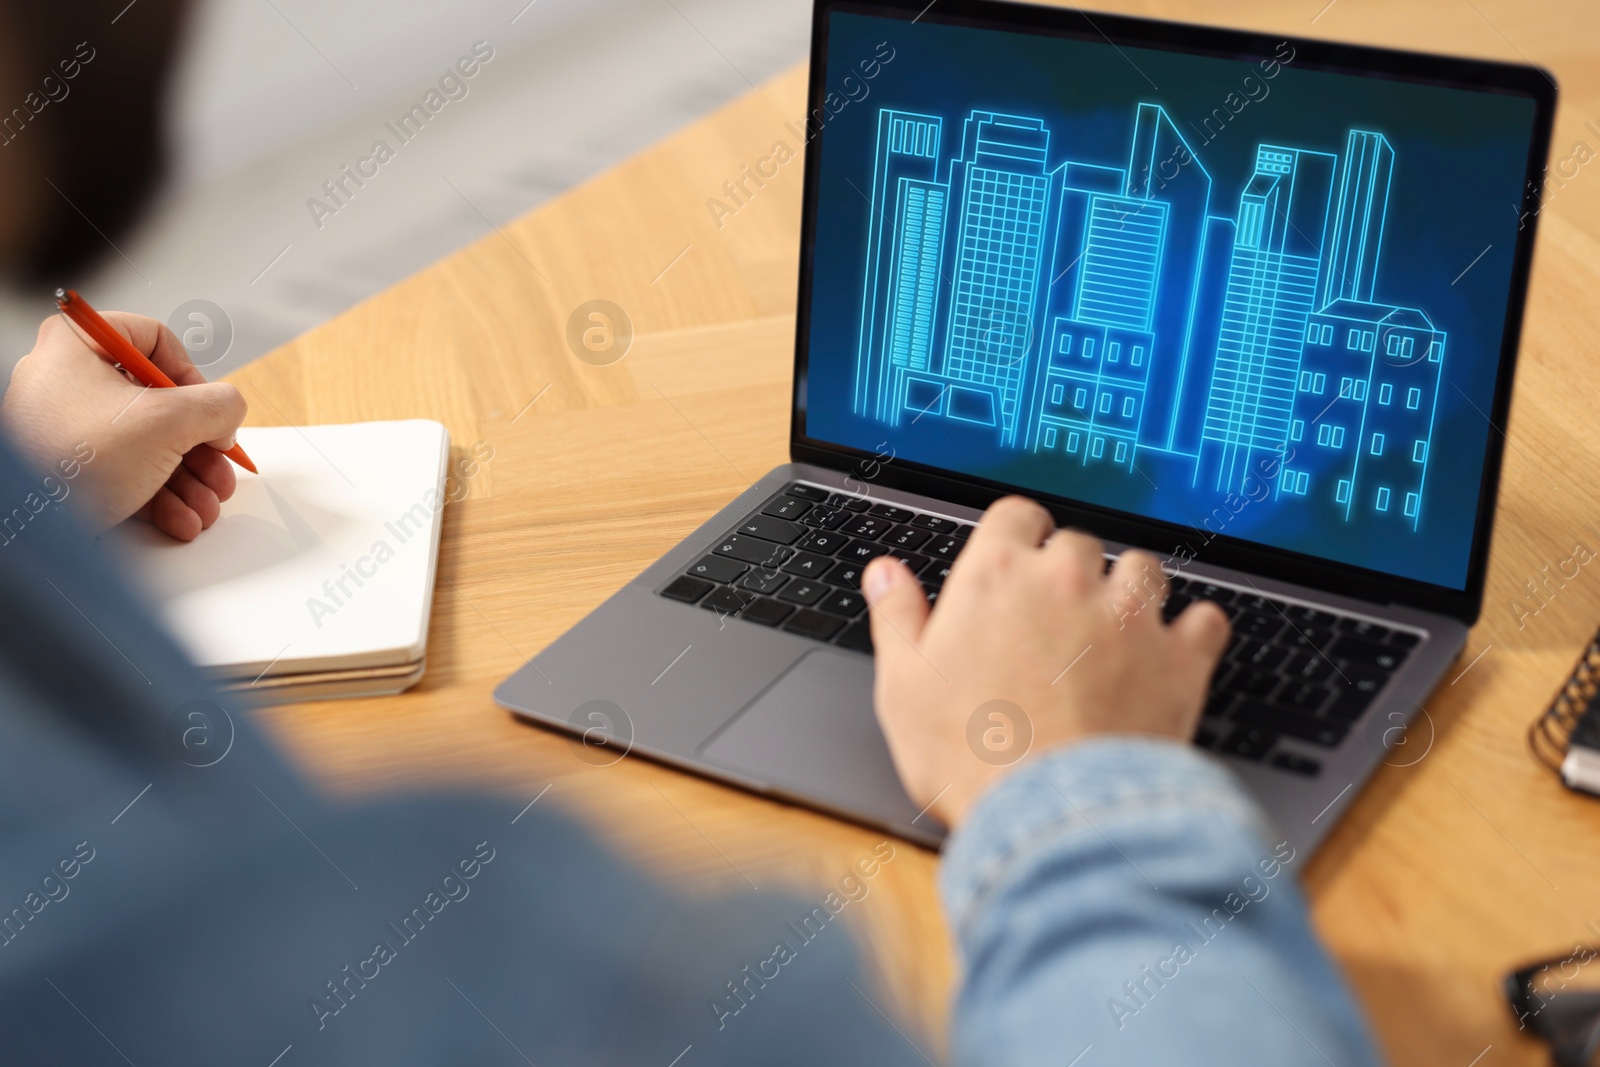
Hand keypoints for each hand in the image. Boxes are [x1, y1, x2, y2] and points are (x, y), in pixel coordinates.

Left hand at [0, 311, 247, 539]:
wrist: (30, 525)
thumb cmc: (80, 459)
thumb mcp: (171, 420)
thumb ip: (219, 406)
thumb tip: (229, 412)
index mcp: (78, 344)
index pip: (154, 339)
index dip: (192, 377)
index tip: (209, 412)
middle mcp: (67, 379)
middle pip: (158, 403)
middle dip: (200, 449)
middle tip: (219, 471)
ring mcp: (66, 425)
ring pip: (147, 444)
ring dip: (189, 480)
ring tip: (205, 507)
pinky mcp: (67, 467)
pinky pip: (124, 472)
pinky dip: (159, 496)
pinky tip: (181, 519)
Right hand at [862, 496, 1231, 827]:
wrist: (1052, 816)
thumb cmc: (971, 756)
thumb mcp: (903, 687)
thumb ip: (897, 618)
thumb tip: (884, 575)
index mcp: (996, 576)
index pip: (1016, 515)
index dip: (1015, 536)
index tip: (1014, 561)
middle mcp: (1068, 580)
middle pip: (1079, 543)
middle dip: (1069, 572)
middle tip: (1054, 619)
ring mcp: (1129, 616)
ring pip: (1143, 570)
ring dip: (1130, 591)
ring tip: (1114, 632)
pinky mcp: (1180, 658)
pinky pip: (1204, 620)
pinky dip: (1192, 632)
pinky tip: (1175, 652)